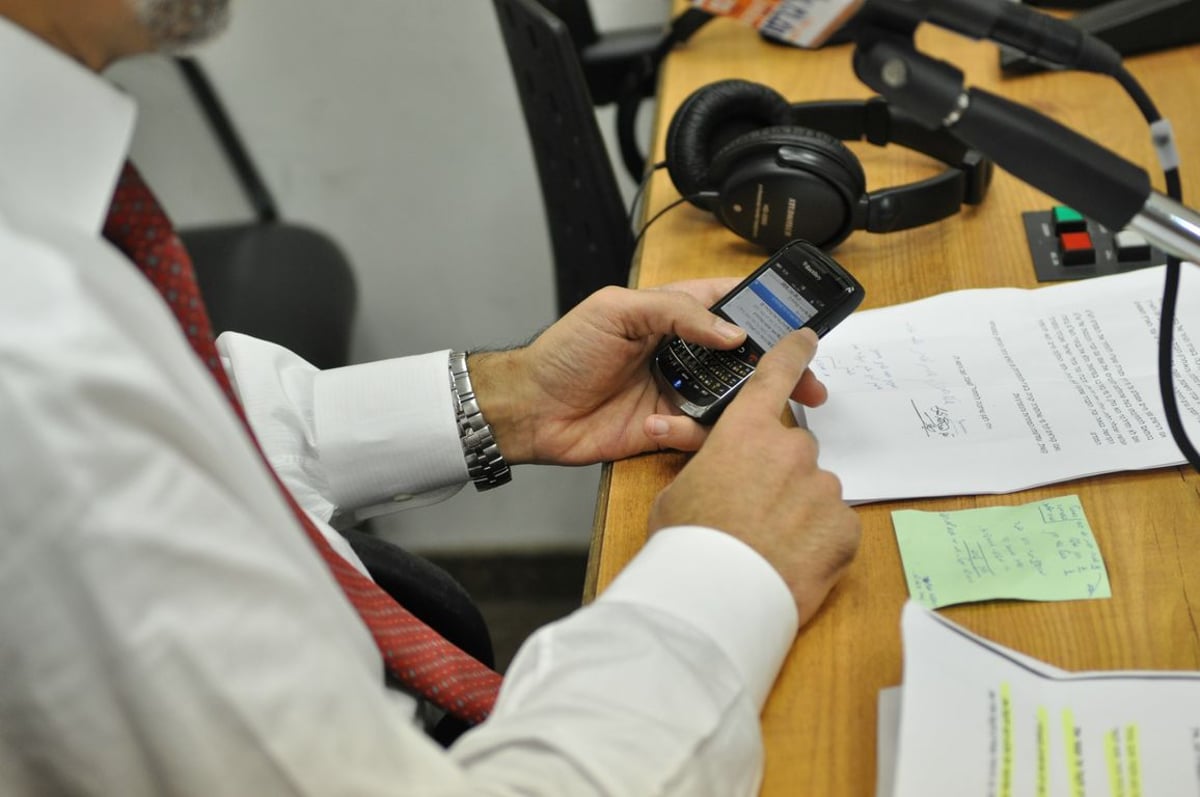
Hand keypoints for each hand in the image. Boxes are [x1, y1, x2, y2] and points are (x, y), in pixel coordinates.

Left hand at [467, 281, 828, 465]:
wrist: (530, 409)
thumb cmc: (564, 352)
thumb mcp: (618, 311)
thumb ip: (678, 313)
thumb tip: (732, 332)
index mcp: (670, 315)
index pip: (728, 303)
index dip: (764, 309)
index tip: (798, 320)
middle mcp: (679, 353)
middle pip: (743, 358)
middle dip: (776, 369)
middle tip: (807, 383)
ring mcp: (675, 392)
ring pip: (730, 400)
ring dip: (743, 408)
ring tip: (754, 413)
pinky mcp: (666, 429)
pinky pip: (700, 434)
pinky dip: (691, 434)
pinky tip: (658, 427)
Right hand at [647, 329, 859, 625]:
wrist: (718, 598)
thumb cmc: (689, 544)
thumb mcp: (677, 493)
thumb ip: (705, 470)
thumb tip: (713, 474)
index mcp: (744, 432)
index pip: (774, 377)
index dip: (792, 354)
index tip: (807, 339)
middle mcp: (790, 450)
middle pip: (793, 450)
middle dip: (778, 475)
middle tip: (752, 510)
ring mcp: (822, 488)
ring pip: (814, 491)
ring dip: (797, 510)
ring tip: (767, 544)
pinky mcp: (845, 527)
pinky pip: (833, 525)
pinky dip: (817, 541)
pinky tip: (790, 560)